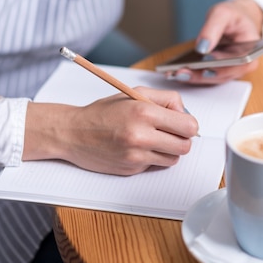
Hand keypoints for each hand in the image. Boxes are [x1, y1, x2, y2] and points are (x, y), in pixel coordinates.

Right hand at [23, 87, 198, 175]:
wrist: (73, 133)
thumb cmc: (102, 112)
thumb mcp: (133, 93)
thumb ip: (165, 100)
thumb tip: (185, 113)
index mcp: (144, 112)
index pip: (189, 126)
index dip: (188, 124)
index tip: (181, 122)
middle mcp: (141, 135)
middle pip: (185, 146)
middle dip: (181, 139)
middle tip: (169, 132)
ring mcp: (136, 155)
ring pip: (173, 159)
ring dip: (167, 150)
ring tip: (151, 139)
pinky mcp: (131, 169)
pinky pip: (155, 165)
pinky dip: (151, 157)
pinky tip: (136, 147)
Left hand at [169, 0, 262, 83]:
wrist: (234, 20)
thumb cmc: (233, 16)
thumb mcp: (223, 13)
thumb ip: (213, 28)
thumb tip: (201, 47)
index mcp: (252, 50)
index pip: (239, 62)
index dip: (223, 65)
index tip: (206, 62)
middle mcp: (243, 65)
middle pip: (222, 74)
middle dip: (201, 74)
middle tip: (182, 71)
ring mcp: (231, 71)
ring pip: (212, 79)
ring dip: (193, 77)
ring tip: (175, 72)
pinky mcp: (218, 73)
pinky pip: (205, 77)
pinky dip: (191, 75)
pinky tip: (175, 72)